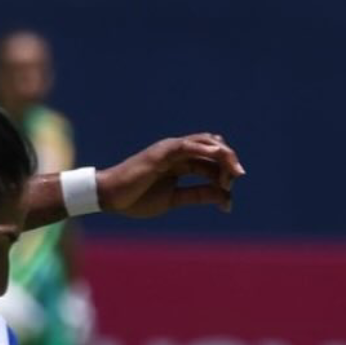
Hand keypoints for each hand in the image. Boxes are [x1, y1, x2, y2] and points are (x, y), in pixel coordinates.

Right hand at [96, 133, 244, 217]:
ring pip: (206, 143)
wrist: (110, 196)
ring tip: (235, 172)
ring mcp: (170, 149)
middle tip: (235, 181)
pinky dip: (206, 149)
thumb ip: (198, 195)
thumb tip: (226, 198)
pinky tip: (219, 156)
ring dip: (224, 156)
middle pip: (213, 149)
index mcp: (180, 163)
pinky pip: (189, 145)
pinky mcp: (163, 152)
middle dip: (229, 163)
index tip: (228, 201)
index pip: (211, 164)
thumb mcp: (174, 199)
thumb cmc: (135, 198)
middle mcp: (178, 152)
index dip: (224, 178)